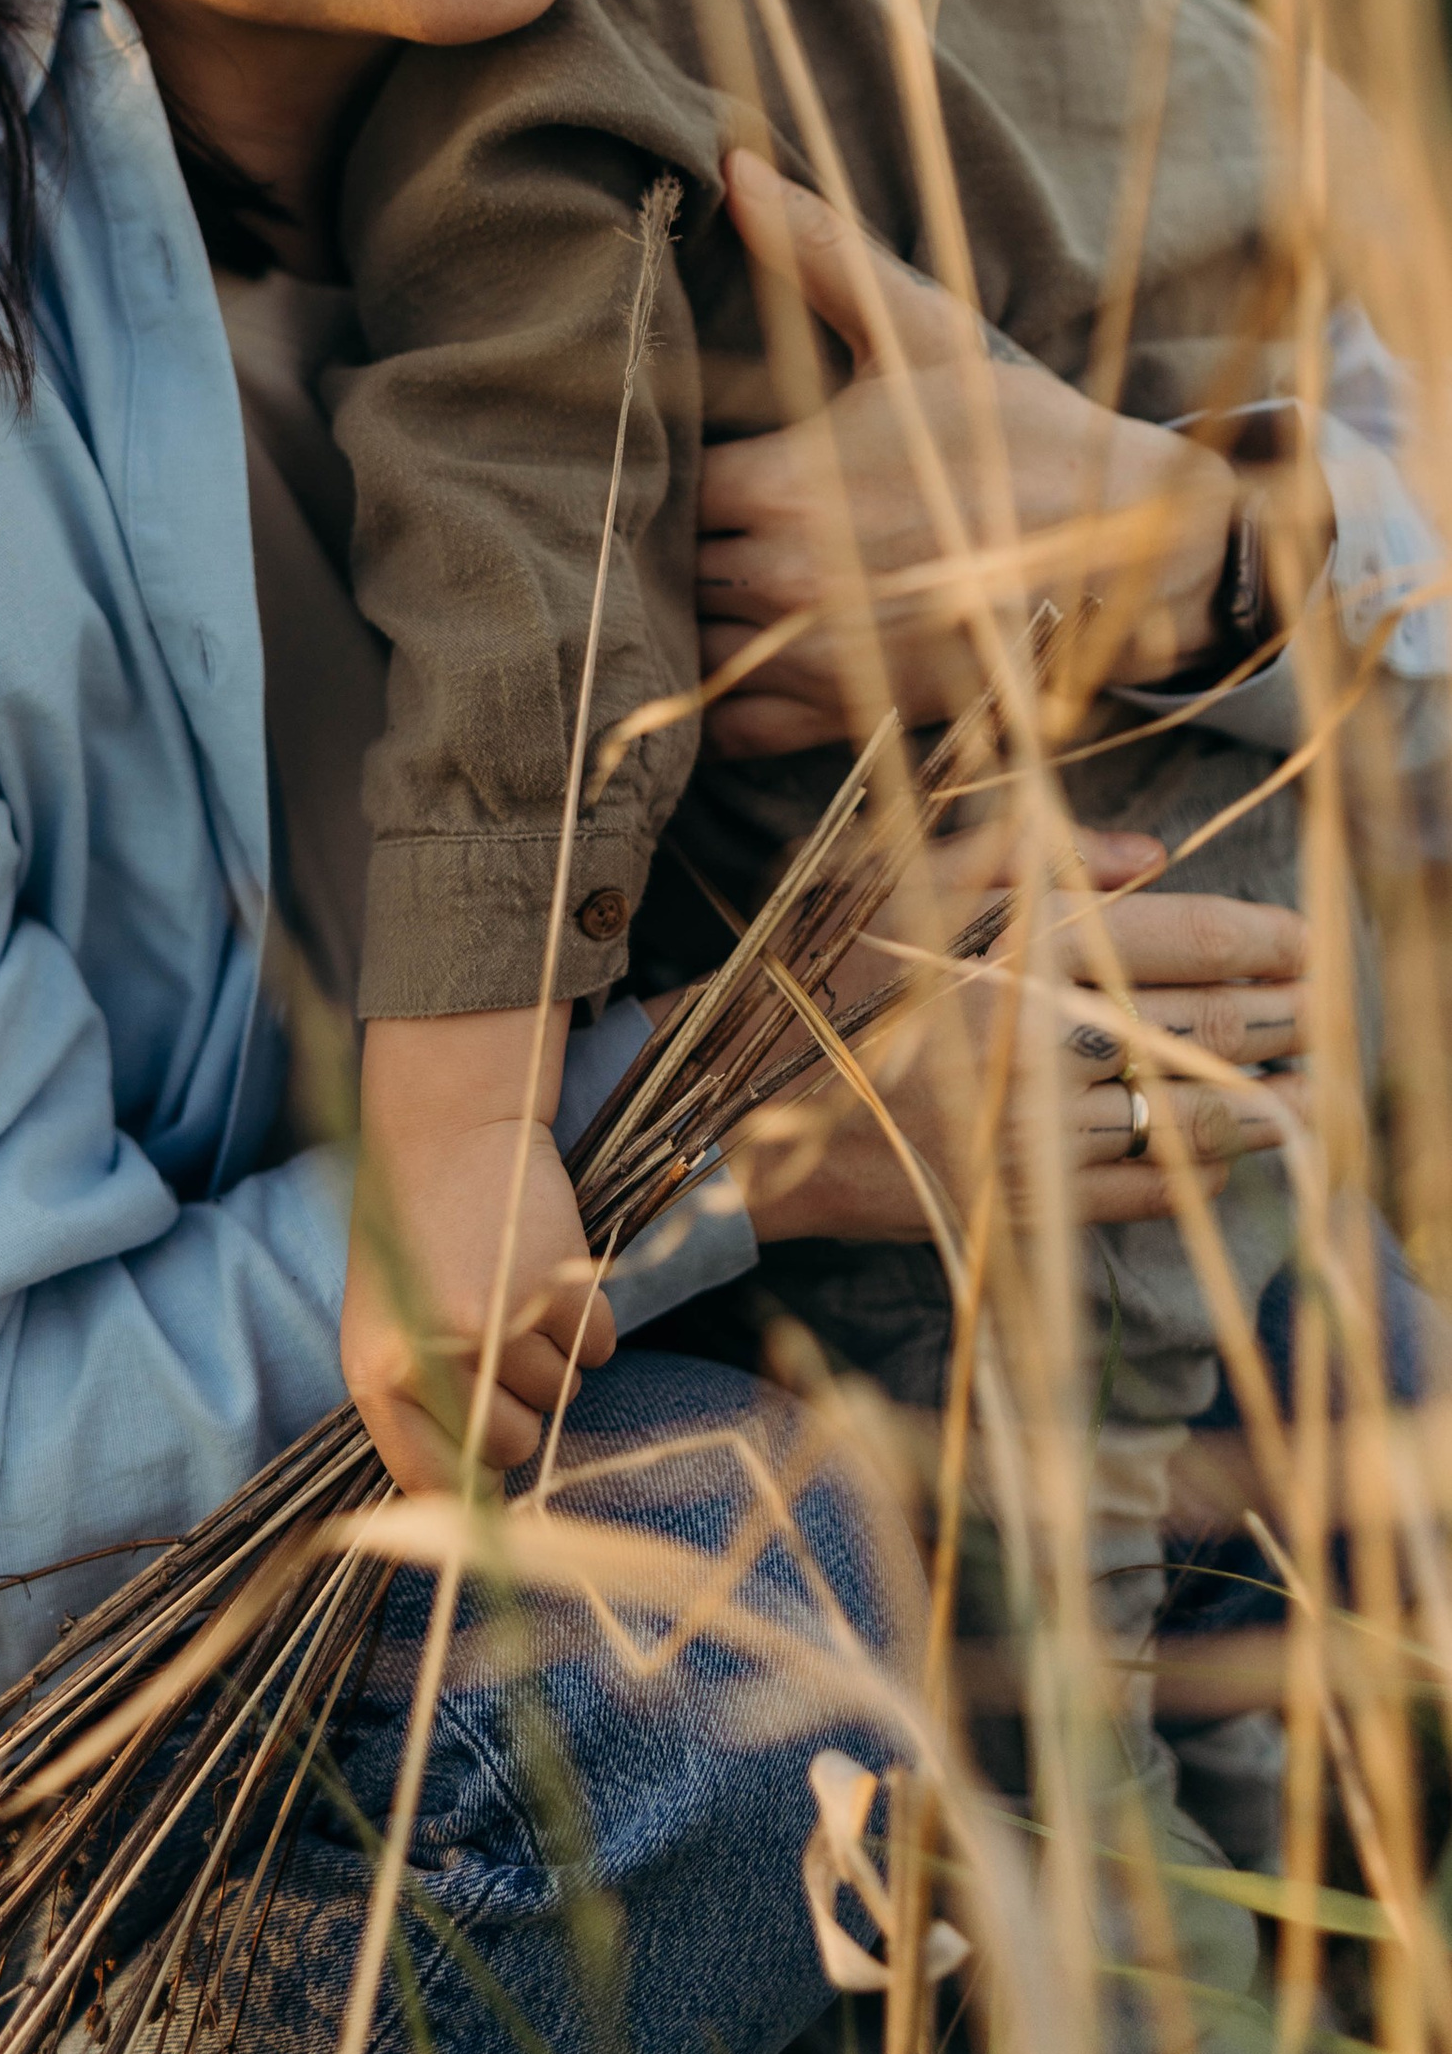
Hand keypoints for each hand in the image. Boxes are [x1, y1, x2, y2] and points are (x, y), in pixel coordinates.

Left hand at [343, 1009, 615, 1494]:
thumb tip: (476, 1500)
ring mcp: (497, 1324)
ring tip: (518, 1294)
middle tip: (504, 1345)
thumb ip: (417, 1405)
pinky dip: (590, 1323)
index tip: (494, 1469)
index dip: (472, 1481)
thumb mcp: (389, 1323)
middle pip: (512, 1445)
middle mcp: (433, 1358)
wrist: (446, 1129)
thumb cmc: (413, 1233)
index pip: (432, 1480)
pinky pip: (598, 1348)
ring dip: (554, 1357)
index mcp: (376, 1375)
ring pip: (560, 1395)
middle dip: (521, 1408)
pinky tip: (553, 1275)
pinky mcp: (557, 1287)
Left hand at [697, 152, 1242, 759]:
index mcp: (789, 486)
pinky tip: (721, 648)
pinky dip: (713, 698)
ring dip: (680, 609)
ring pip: (689, 641)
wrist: (1131, 551)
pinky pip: (734, 727)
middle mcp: (790, 581)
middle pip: (662, 561)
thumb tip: (730, 163)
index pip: (660, 480)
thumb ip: (815, 251)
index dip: (647, 460)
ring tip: (690, 567)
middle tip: (661, 500)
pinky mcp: (850, 715)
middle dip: (656, 533)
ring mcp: (818, 659)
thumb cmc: (1019, 432)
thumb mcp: (920, 330)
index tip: (658, 439)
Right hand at [732, 837, 1307, 1241]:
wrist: (732, 1111)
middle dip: (1282, 1015)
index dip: (1262, 940)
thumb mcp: (897, 877)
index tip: (1305, 941)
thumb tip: (1151, 855)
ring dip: (1265, 1098)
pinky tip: (1236, 1154)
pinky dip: (1204, 1171)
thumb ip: (1022, 849)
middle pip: (1203, 1025)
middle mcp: (1036, 1038)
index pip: (1183, 939)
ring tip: (1308, 1084)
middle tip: (1323, 1008)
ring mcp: (1033, 1131)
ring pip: (1190, 1114)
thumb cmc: (813, 978)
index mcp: (1012, 945)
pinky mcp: (1021, 1204)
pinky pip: (1145, 1191)